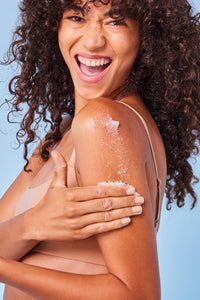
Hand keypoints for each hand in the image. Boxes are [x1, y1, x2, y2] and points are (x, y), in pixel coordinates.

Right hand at [27, 151, 143, 241]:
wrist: (37, 225)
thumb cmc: (48, 203)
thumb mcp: (54, 185)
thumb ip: (60, 169)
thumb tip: (56, 151)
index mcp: (71, 195)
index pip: (98, 191)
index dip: (115, 189)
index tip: (130, 188)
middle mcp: (75, 209)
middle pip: (105, 204)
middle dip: (125, 201)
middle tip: (140, 198)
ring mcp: (77, 223)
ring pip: (105, 217)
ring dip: (124, 213)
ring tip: (138, 209)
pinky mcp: (79, 234)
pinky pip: (100, 229)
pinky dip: (114, 226)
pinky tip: (126, 221)